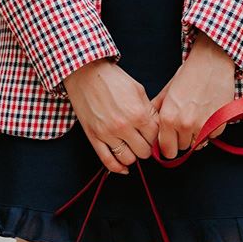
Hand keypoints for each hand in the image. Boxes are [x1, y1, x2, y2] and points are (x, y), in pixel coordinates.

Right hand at [63, 59, 159, 173]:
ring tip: (131, 148)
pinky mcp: (94, 138)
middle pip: (143, 152)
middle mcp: (123, 126)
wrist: (85, 73)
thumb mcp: (138, 90)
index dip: (155, 138)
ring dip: (132, 156)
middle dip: (145, 148)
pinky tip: (123, 168)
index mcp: (138, 114)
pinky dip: (118, 168)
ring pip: (128, 159)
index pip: (155, 138)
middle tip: (142, 141)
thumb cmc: (113, 79)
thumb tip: (157, 129)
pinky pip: (108, 161)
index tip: (151, 135)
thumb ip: (149, 111)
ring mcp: (107, 134)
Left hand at [150, 30, 235, 158]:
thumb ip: (157, 111)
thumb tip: (148, 125)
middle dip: (183, 139)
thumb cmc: (189, 74)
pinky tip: (208, 115)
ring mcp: (203, 126)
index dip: (169, 147)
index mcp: (169, 119)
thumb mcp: (167, 91)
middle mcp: (185, 125)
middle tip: (185, 124)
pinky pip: (212, 137)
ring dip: (197, 136)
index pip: (167, 151)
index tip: (171, 142)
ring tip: (197, 119)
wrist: (212, 62)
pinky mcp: (218, 124)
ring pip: (197, 145)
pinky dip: (211, 130)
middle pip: (182, 148)